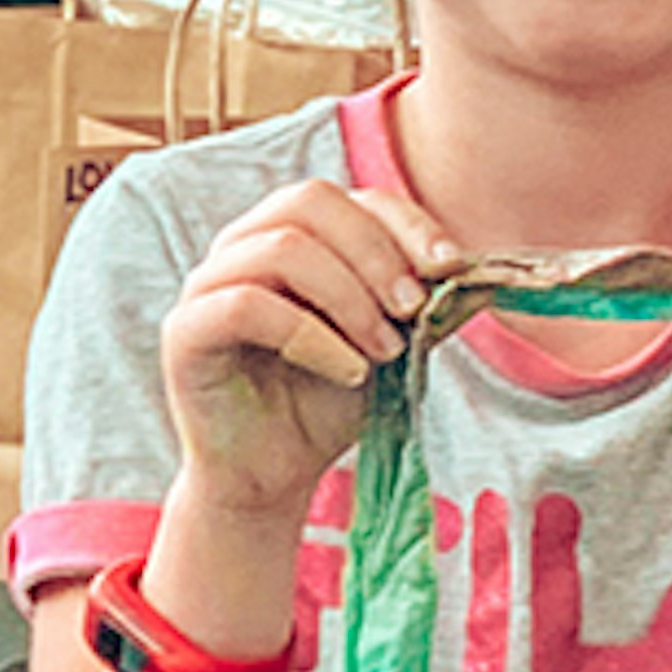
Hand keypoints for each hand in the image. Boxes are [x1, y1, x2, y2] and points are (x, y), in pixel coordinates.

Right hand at [157, 176, 461, 525]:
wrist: (275, 474)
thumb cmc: (329, 399)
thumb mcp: (392, 342)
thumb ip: (426, 303)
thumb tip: (486, 272)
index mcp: (295, 233)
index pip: (353, 196)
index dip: (407, 223)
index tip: (452, 265)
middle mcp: (244, 244)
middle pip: (311, 201)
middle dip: (377, 252)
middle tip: (414, 309)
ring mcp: (208, 282)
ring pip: (282, 247)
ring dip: (350, 296)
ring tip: (385, 349)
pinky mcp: (186, 330)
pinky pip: (247, 304)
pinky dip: (312, 334)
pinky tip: (348, 370)